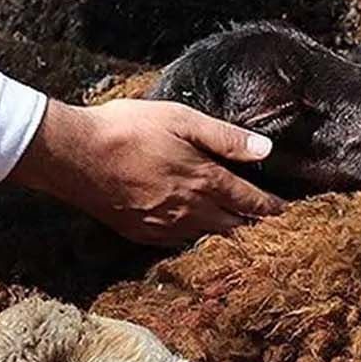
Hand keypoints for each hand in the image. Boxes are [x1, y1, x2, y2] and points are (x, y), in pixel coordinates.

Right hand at [9, 98, 286, 245]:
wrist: (74, 156)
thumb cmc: (127, 128)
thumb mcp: (181, 119)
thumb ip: (225, 137)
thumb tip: (265, 150)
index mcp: (204, 180)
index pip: (249, 201)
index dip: (271, 207)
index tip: (286, 212)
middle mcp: (189, 210)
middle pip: (233, 225)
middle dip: (252, 225)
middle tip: (267, 226)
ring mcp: (163, 225)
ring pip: (206, 236)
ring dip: (224, 232)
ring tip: (236, 229)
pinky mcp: (140, 232)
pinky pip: (177, 242)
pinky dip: (193, 237)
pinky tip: (193, 231)